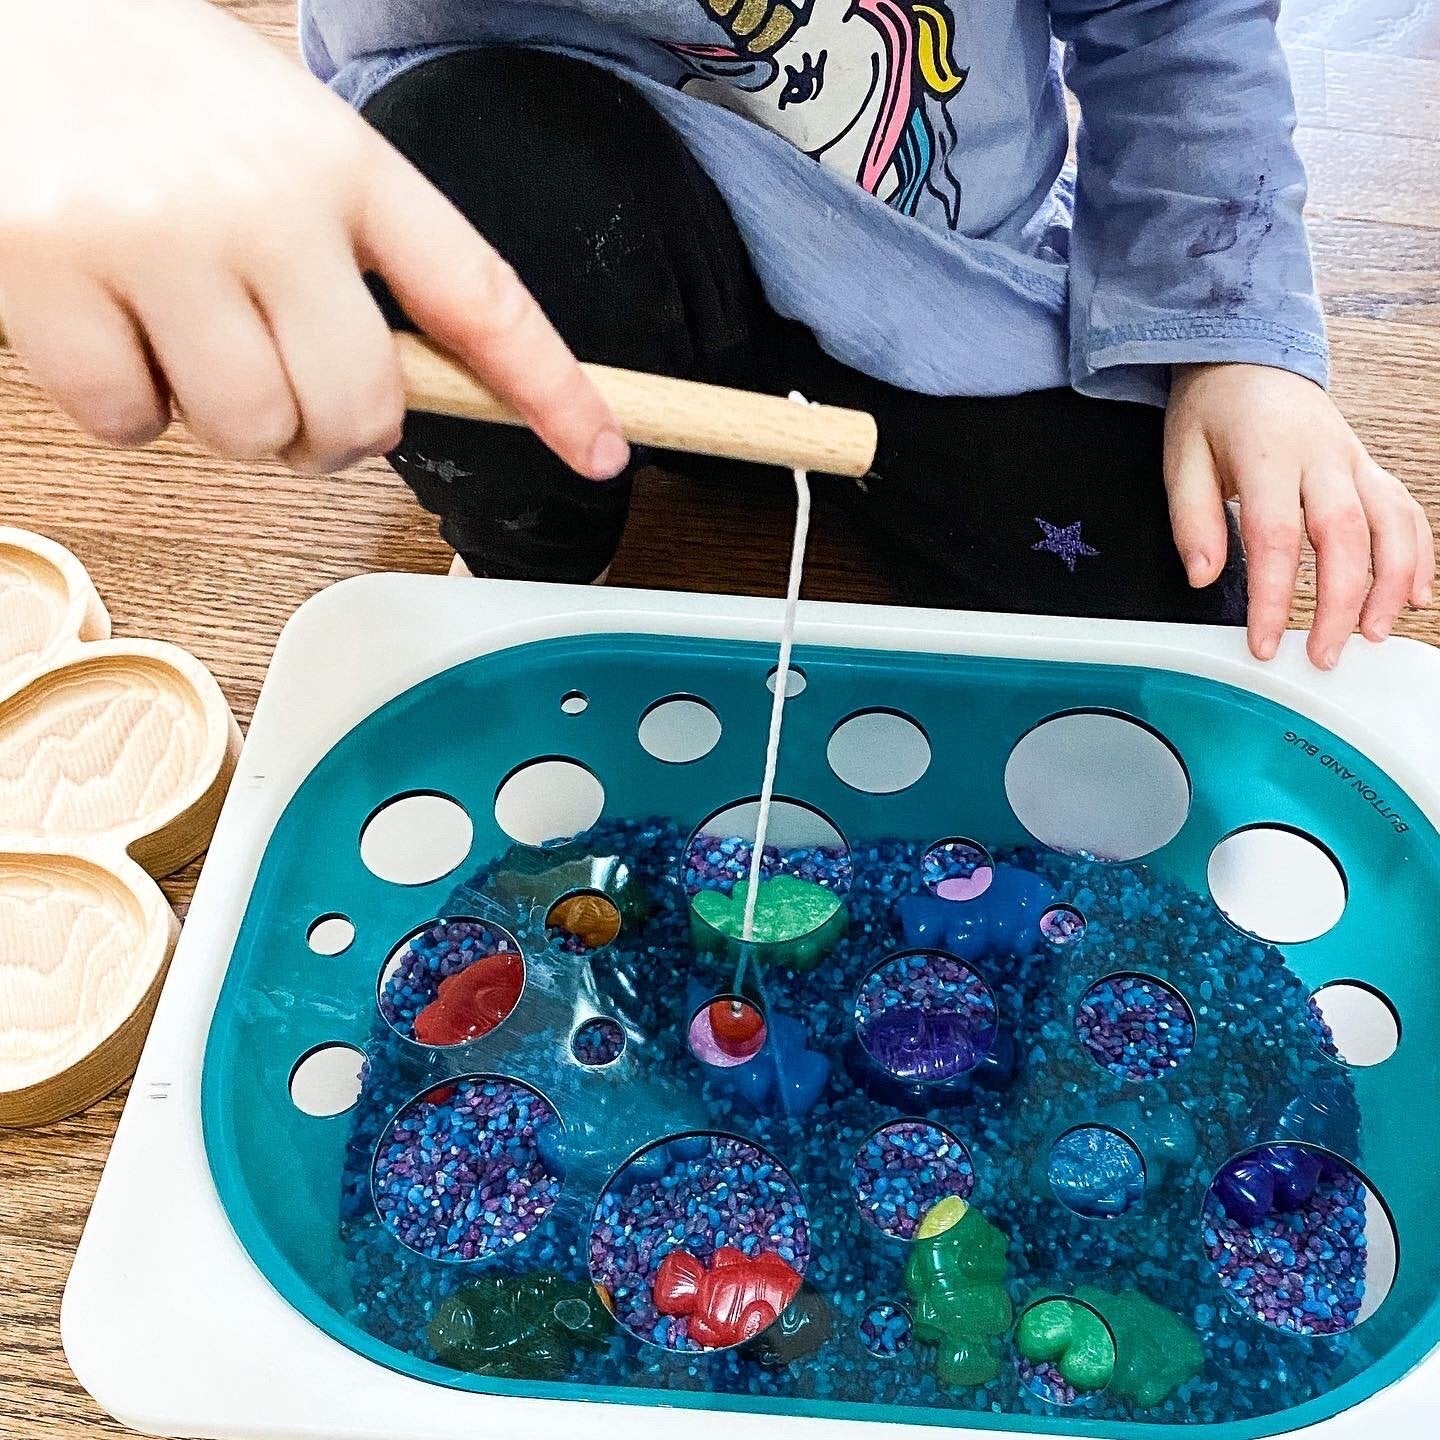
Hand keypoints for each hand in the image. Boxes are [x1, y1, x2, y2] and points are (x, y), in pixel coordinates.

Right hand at [0, 0, 627, 478]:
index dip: (553, 388)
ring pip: (251, 430)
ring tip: (184, 336)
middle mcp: (265, 199)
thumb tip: (393, 394)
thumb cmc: (150, 87)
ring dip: (228, 420)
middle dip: (332, 433)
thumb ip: (354, 253)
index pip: (481, 297)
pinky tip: (107, 331)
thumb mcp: (282, 139)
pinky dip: (126, 409)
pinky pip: (131, 423)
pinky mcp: (46, 272)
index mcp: (343, 160)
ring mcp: (156, 235)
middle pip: (361, 410)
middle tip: (287, 389)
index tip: (605, 451)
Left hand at [1164, 362, 1433, 667]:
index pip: (1275, 536)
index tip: (1264, 642)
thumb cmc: (1214, 411)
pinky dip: (1419, 555)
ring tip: (1375, 633)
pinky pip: (1406, 511)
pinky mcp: (1369, 468)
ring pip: (1391, 523)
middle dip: (1340, 602)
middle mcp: (1321, 456)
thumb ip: (1192, 519)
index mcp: (1267, 454)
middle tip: (1324, 653)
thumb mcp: (1182, 457)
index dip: (1273, 597)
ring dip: (1392, 583)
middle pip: (1344, 535)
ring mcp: (1353, 460)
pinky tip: (1414, 596)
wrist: (1249, 358)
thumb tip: (1203, 577)